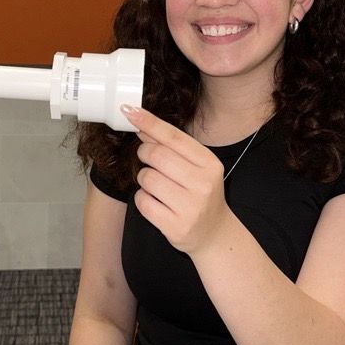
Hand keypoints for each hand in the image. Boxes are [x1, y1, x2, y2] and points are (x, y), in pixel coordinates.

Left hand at [121, 105, 229, 255]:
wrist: (214, 233)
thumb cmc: (200, 195)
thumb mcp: (197, 168)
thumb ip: (173, 148)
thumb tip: (143, 127)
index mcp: (210, 164)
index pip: (174, 137)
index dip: (149, 123)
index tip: (130, 112)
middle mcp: (203, 184)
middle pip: (157, 155)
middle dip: (144, 153)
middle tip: (147, 158)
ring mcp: (190, 207)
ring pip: (147, 178)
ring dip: (144, 179)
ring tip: (157, 186)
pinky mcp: (175, 226)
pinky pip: (142, 201)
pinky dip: (143, 198)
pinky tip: (156, 202)